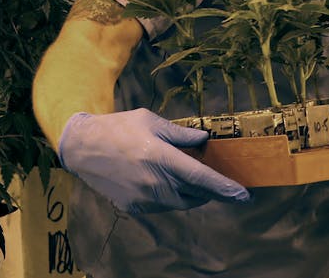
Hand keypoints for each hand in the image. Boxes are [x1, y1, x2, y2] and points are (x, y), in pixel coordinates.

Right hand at [57, 108, 250, 213]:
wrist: (83, 147)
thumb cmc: (119, 128)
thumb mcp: (151, 121)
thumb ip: (180, 133)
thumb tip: (204, 140)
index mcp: (160, 157)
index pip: (201, 177)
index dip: (225, 187)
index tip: (244, 195)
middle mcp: (153, 182)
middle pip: (195, 194)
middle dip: (212, 191)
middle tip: (224, 184)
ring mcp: (143, 198)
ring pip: (181, 203)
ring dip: (193, 194)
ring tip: (193, 178)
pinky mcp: (134, 207)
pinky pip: (163, 205)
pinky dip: (173, 196)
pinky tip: (169, 181)